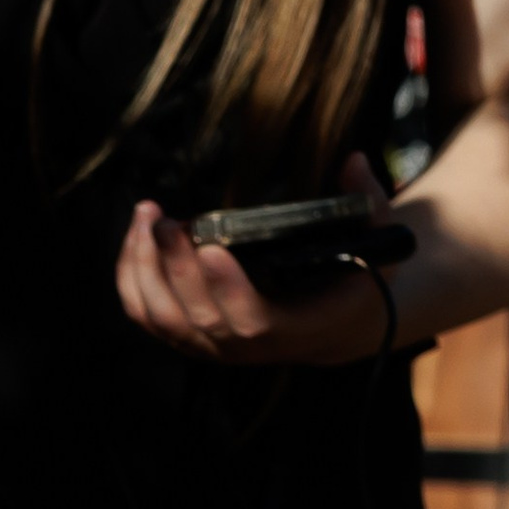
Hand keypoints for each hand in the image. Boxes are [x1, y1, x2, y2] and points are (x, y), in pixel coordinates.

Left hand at [115, 153, 404, 367]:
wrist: (335, 325)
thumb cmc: (355, 280)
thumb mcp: (377, 244)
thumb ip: (368, 203)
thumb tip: (354, 161)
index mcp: (294, 328)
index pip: (251, 322)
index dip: (227, 290)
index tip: (211, 248)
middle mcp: (246, 347)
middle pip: (195, 318)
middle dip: (174, 267)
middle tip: (163, 221)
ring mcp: (212, 346)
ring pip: (162, 320)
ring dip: (144, 269)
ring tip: (145, 218)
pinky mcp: (189, 336)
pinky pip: (147, 315)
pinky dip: (132, 279)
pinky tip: (134, 238)